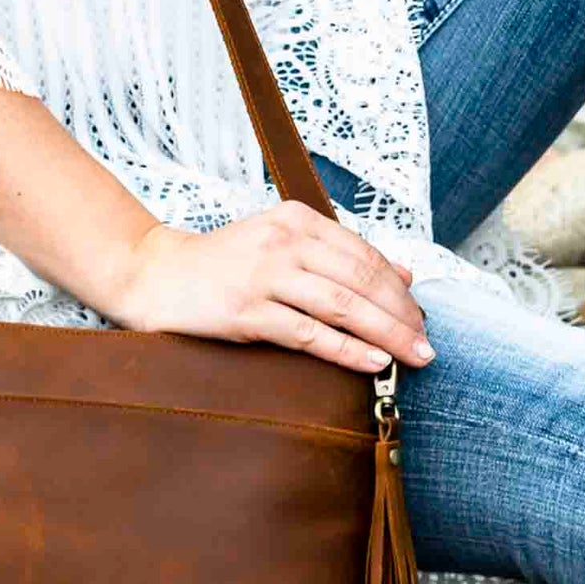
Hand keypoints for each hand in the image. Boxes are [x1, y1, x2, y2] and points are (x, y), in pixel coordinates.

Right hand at [108, 203, 435, 373]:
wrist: (156, 274)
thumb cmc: (224, 264)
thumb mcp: (282, 244)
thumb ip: (339, 255)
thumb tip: (405, 275)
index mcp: (297, 219)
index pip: (364, 255)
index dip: (399, 289)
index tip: (422, 318)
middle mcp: (284, 241)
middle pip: (360, 280)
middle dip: (402, 315)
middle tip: (428, 345)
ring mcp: (264, 275)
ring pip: (342, 306)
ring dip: (387, 334)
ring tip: (415, 357)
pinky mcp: (246, 311)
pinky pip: (309, 333)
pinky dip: (347, 349)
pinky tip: (373, 363)